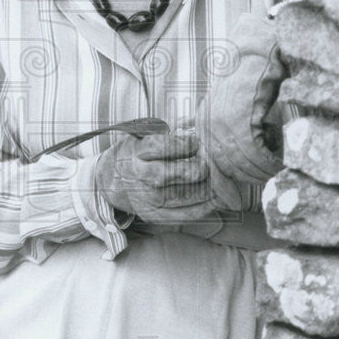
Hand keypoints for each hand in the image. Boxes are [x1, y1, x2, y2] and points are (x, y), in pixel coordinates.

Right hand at [95, 130, 228, 223]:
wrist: (116, 178)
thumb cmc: (140, 149)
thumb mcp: (148, 132)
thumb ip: (173, 127)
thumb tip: (201, 123)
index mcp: (136, 150)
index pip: (159, 146)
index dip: (182, 143)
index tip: (198, 141)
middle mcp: (137, 174)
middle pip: (167, 174)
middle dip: (194, 169)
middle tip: (210, 164)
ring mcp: (144, 197)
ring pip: (180, 196)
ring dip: (206, 189)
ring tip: (222, 181)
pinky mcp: (152, 214)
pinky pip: (182, 215)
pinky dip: (204, 208)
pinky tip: (216, 199)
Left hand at [196, 13, 286, 186]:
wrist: (259, 49)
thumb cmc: (252, 76)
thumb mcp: (235, 107)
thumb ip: (232, 133)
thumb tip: (237, 163)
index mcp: (203, 122)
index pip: (213, 164)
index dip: (229, 181)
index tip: (242, 194)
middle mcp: (207, 123)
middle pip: (228, 166)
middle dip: (251, 176)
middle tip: (272, 177)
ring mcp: (219, 122)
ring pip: (242, 162)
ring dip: (263, 171)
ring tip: (280, 169)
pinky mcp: (237, 120)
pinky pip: (254, 153)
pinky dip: (269, 161)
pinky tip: (280, 161)